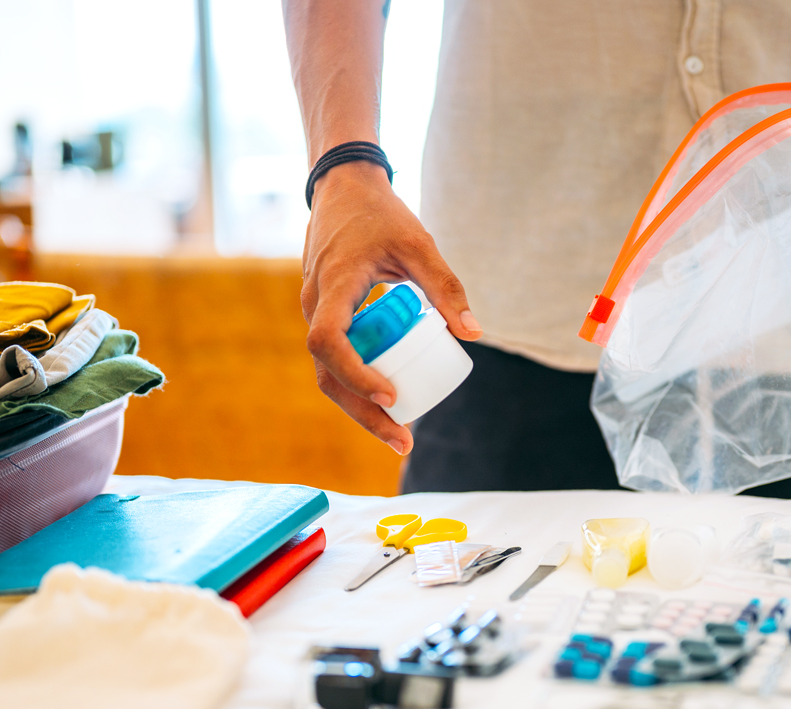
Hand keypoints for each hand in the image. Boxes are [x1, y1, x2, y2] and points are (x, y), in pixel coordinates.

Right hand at [300, 161, 481, 454]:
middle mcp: (315, 305)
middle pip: (327, 375)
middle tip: (403, 440)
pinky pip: (337, 360)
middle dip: (363, 413)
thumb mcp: (418, 244)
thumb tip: (475, 334)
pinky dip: (360, 385)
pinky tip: (390, 404)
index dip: (356, 373)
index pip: (327, 341)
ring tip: (400, 434)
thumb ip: (445, 286)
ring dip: (360, 408)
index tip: (390, 395)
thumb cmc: (380, 213)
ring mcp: (317, 312)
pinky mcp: (326, 316)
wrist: (342, 188)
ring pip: (329, 374)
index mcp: (332, 285)